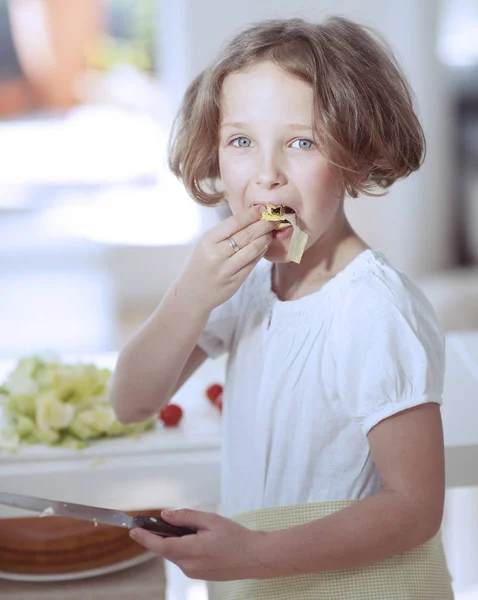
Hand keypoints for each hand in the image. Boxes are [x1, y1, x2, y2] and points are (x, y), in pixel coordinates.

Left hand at [129, 508, 269, 580]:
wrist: (255, 557)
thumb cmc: (236, 537)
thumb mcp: (211, 520)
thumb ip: (186, 517)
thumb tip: (166, 515)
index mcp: (193, 550)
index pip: (161, 546)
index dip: (145, 538)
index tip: (133, 530)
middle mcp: (190, 566)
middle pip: (167, 550)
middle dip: (161, 536)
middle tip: (159, 520)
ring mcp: (195, 573)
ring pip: (175, 555)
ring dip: (174, 542)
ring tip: (188, 528)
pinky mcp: (200, 575)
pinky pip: (184, 560)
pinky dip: (183, 548)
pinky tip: (196, 539)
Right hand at [175, 206, 275, 312]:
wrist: (191, 294)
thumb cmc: (200, 265)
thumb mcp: (205, 245)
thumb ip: (224, 233)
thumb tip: (250, 218)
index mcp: (207, 241)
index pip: (234, 223)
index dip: (251, 214)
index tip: (262, 208)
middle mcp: (216, 255)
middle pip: (246, 235)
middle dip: (263, 225)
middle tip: (274, 218)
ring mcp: (226, 270)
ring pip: (252, 249)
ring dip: (265, 239)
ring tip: (271, 232)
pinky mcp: (235, 282)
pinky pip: (252, 263)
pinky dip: (261, 252)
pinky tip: (265, 246)